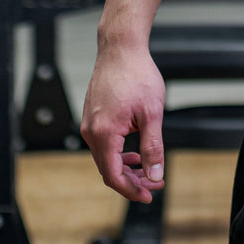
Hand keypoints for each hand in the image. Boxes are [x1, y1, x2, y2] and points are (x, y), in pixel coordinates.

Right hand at [80, 43, 166, 202]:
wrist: (120, 49)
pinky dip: (118, 154)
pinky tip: (133, 154)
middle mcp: (91, 131)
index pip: (113, 176)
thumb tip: (154, 174)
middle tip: (154, 184)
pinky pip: (103, 144)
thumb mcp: (152, 114)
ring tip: (147, 171)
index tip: (150, 195)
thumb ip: (152, 147)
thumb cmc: (137, 76)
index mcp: (104, 133)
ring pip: (105, 158)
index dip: (131, 190)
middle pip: (108, 169)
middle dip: (131, 181)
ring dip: (125, 168)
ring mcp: (89, 124)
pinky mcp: (92, 117)